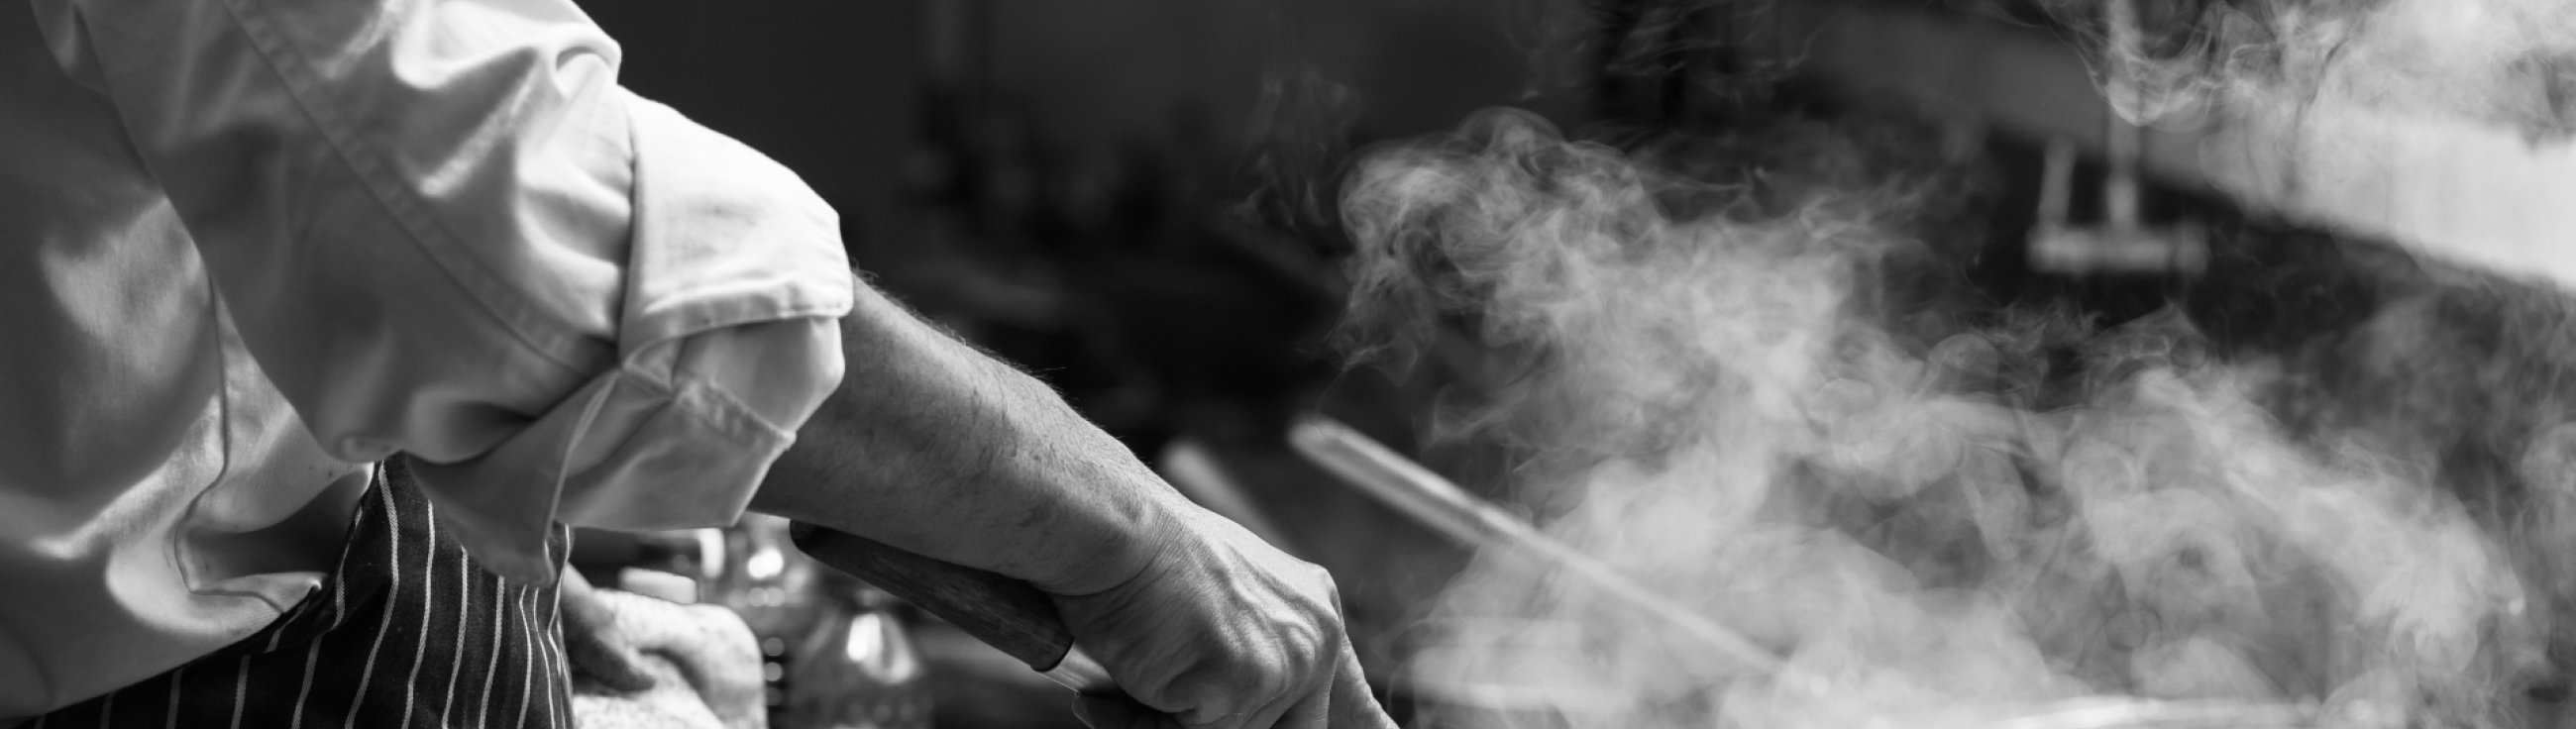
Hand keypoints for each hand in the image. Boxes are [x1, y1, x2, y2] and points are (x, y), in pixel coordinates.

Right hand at [1051, 505, 1397, 728]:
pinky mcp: (1246, 681)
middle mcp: (1317, 637)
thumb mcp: (1217, 606)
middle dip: (1224, 722)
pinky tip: (1123, 676)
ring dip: (1166, 720)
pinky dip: (1141, 721)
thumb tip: (1231, 708)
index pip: (1355, 706)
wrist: (1113, 530)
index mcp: (1315, 612)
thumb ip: (1248, 655)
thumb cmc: (1143, 561)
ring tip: (1130, 671)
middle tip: (1173, 694)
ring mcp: (1287, 662)